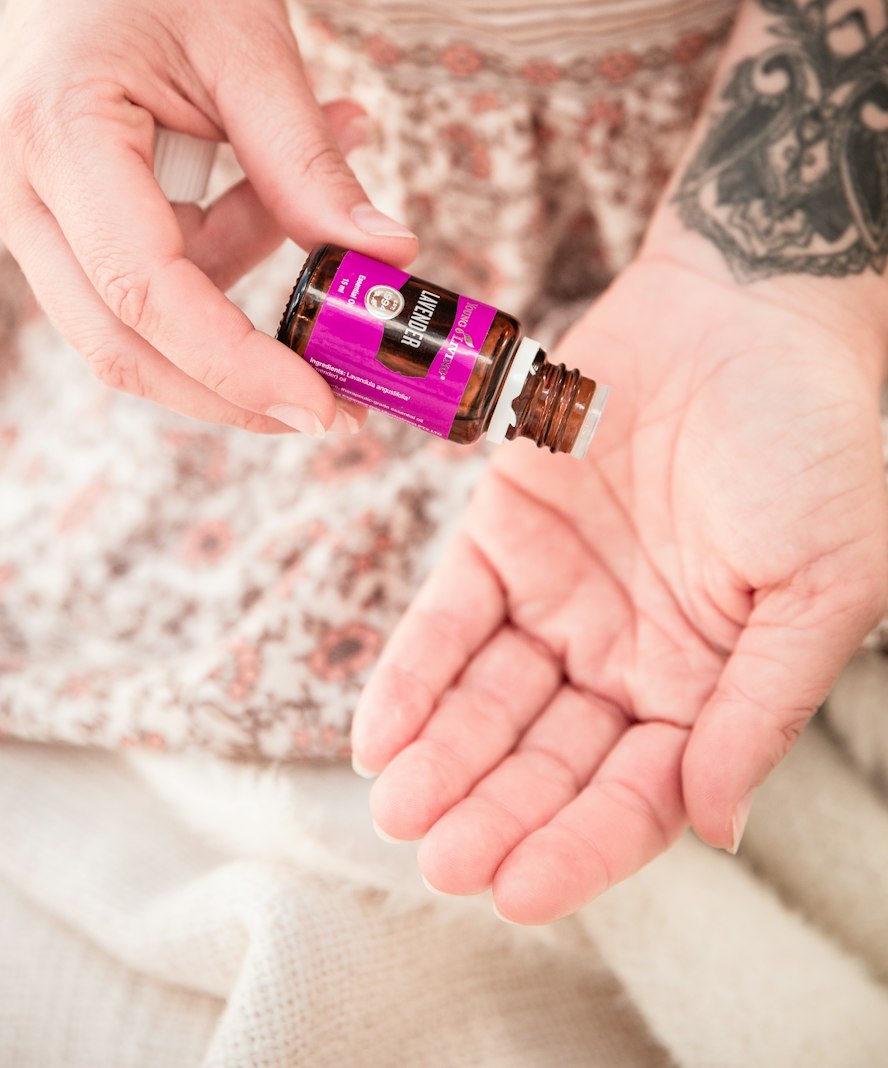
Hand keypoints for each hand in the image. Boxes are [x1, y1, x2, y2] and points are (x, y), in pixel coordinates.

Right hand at [0, 0, 416, 431]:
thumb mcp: (251, 43)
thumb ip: (308, 163)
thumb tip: (389, 259)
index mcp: (56, 133)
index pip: (146, 292)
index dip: (235, 366)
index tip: (323, 407)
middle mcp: (14, 188)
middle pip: (120, 343)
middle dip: (234, 384)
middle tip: (340, 400)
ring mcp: (21, 207)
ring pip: (132, 322)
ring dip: (237, 301)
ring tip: (316, 204)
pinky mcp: (50, 214)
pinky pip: (139, 279)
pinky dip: (218, 260)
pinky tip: (268, 190)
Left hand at [350, 252, 887, 921]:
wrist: (747, 309)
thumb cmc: (813, 443)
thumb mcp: (820, 584)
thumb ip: (760, 705)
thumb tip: (713, 826)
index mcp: (708, 682)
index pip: (636, 793)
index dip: (580, 845)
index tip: (519, 890)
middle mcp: (627, 653)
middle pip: (550, 759)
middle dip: (495, 811)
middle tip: (441, 859)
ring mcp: (561, 594)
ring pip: (490, 700)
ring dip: (444, 757)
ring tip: (399, 808)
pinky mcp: (504, 532)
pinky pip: (447, 617)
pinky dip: (411, 673)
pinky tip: (378, 732)